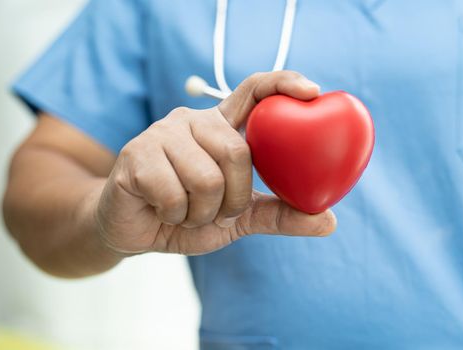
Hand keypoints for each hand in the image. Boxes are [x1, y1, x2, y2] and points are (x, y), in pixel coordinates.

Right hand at [95, 71, 336, 255]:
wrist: (133, 231)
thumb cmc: (186, 215)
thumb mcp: (239, 219)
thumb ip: (278, 215)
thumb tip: (329, 221)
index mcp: (220, 128)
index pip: (253, 91)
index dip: (283, 84)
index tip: (312, 92)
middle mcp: (192, 120)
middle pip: (236, 152)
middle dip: (233, 198)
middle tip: (217, 212)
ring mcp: (161, 133)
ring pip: (206, 178)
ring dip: (201, 212)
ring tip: (185, 211)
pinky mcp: (135, 154)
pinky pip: (173, 194)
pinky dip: (175, 215)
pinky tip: (161, 210)